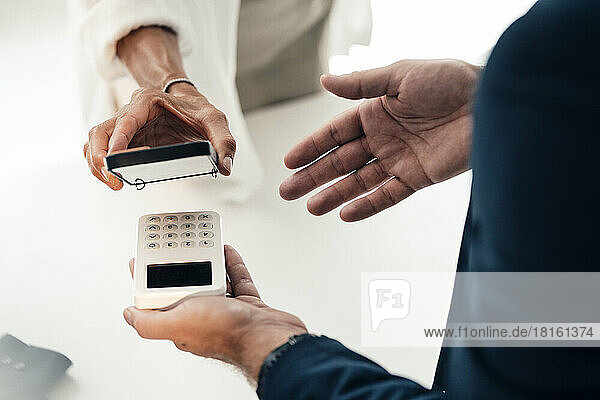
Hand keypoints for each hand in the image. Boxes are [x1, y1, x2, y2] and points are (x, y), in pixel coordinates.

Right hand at [83, 84, 235, 189]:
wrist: (190, 103)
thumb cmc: (198, 110)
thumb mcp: (215, 120)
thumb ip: (224, 142)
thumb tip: (225, 166)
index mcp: (147, 101)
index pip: (125, 121)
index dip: (118, 142)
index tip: (116, 161)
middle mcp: (130, 111)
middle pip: (101, 132)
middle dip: (100, 157)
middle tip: (113, 180)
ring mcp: (125, 126)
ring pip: (96, 141)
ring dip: (96, 163)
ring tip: (112, 183)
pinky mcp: (125, 140)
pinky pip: (103, 151)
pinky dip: (102, 165)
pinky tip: (114, 179)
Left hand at [123, 245, 307, 381]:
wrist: (267, 337)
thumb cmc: (227, 333)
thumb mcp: (178, 323)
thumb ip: (149, 321)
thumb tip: (128, 315)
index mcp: (182, 322)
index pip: (160, 298)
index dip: (150, 277)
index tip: (144, 259)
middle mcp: (202, 317)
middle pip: (187, 284)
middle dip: (182, 265)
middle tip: (176, 243)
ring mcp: (225, 310)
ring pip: (212, 280)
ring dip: (208, 261)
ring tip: (202, 243)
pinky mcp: (246, 305)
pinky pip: (237, 279)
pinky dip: (232, 264)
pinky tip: (226, 252)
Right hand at [279, 59, 479, 220]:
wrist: (492, 103)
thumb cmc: (450, 81)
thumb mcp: (400, 75)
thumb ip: (361, 83)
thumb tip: (324, 81)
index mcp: (375, 111)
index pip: (335, 133)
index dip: (311, 147)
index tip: (288, 161)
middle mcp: (383, 137)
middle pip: (340, 161)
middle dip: (312, 176)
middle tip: (287, 191)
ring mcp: (399, 159)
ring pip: (359, 181)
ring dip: (334, 194)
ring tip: (310, 207)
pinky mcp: (418, 177)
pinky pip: (388, 195)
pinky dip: (368, 205)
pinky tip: (346, 214)